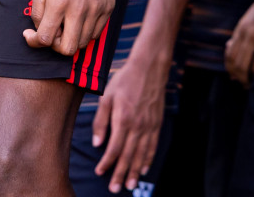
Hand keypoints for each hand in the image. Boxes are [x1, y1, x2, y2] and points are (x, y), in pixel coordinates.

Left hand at [24, 0, 119, 55]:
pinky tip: (77, 18)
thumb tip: (37, 28)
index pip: (46, 38)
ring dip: (70, 39)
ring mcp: (97, 11)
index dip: (34, 41)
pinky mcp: (108, 9)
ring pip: (82, 44)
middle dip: (54, 45)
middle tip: (50, 32)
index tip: (31, 35)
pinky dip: (84, 33)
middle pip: (67, 49)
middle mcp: (80, 10)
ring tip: (64, 23)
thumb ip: (38, 7)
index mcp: (60, 1)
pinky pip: (95, 34)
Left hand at [91, 55, 167, 193]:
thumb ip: (101, 121)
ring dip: (134, 171)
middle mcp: (138, 127)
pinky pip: (153, 146)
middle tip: (115, 189)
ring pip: (141, 154)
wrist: (149, 69)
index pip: (114, 148)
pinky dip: (148, 159)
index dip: (107, 163)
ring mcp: (149, 126)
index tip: (100, 172)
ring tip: (129, 185)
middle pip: (128, 156)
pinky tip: (143, 169)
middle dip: (120, 174)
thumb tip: (97, 143)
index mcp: (123, 120)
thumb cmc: (124, 81)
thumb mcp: (106, 97)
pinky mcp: (156, 124)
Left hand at [224, 0, 253, 85]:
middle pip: (237, 63)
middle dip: (238, 76)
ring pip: (247, 65)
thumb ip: (241, 33)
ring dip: (247, 78)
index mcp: (241, 29)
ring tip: (251, 83)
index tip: (234, 76)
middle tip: (243, 84)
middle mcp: (247, 34)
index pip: (230, 55)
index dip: (230, 69)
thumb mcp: (249, 18)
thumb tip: (230, 48)